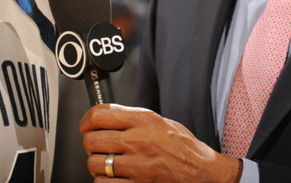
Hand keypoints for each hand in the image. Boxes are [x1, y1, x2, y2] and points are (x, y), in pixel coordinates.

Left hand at [80, 104, 242, 182]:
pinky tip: (114, 177)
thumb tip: (108, 117)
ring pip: (94, 164)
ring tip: (108, 163)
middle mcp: (139, 141)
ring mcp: (138, 166)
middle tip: (98, 146)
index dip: (87, 120)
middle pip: (92, 140)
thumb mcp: (161, 122)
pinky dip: (105, 181)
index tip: (87, 125)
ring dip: (97, 164)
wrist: (203, 173)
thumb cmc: (185, 149)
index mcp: (144, 121)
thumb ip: (134, 118)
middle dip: (91, 144)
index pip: (100, 114)